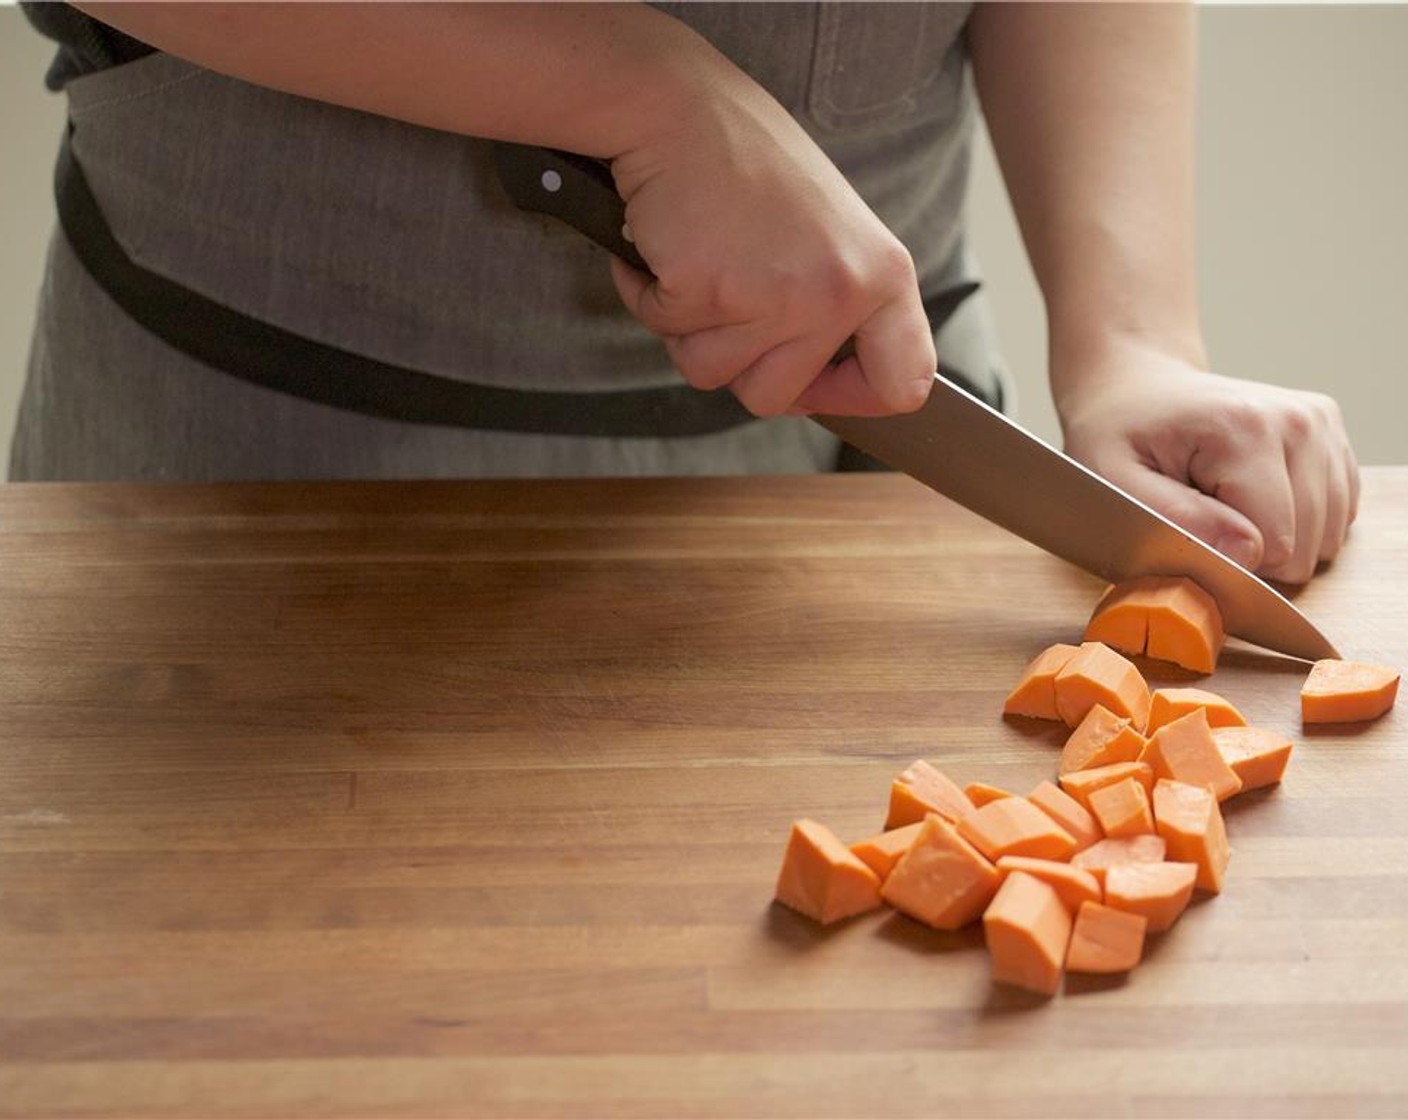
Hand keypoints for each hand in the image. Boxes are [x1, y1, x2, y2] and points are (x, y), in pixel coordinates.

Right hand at [606, 66, 935, 418]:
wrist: (681, 107)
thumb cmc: (748, 162)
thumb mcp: (830, 233)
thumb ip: (836, 307)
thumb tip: (814, 389)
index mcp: (883, 275)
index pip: (903, 381)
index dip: (858, 398)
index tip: (823, 387)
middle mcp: (838, 292)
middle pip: (775, 397)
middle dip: (735, 362)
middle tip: (727, 299)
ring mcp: (775, 297)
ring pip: (712, 372)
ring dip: (688, 328)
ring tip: (700, 260)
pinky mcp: (708, 291)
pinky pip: (667, 331)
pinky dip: (651, 295)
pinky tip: (667, 246)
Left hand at [1056, 340, 1358, 583]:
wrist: (1136, 387)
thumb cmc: (1119, 434)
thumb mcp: (1116, 480)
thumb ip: (1178, 519)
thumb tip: (1247, 553)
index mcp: (1245, 429)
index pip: (1271, 544)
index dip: (1228, 558)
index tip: (1187, 528)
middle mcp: (1297, 420)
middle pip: (1305, 544)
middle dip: (1253, 550)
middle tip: (1201, 513)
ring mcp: (1319, 424)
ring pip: (1328, 535)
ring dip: (1276, 537)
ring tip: (1223, 502)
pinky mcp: (1329, 432)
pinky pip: (1337, 514)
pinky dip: (1298, 522)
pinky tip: (1252, 495)